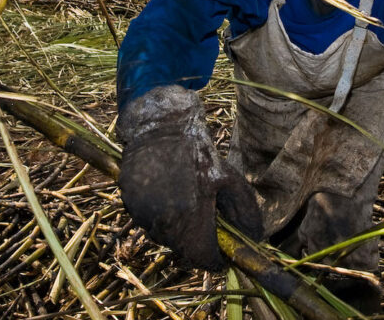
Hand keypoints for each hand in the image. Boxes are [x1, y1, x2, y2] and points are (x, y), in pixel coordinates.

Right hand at [117, 86, 262, 270]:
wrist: (162, 124)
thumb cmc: (199, 151)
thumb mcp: (230, 180)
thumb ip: (244, 213)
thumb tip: (254, 238)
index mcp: (190, 218)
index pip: (202, 258)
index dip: (214, 258)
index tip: (221, 252)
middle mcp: (163, 221)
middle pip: (182, 249)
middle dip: (197, 241)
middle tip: (206, 220)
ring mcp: (142, 212)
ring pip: (163, 235)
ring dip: (177, 229)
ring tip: (187, 200)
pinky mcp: (128, 201)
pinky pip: (147, 220)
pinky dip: (160, 215)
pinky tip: (169, 192)